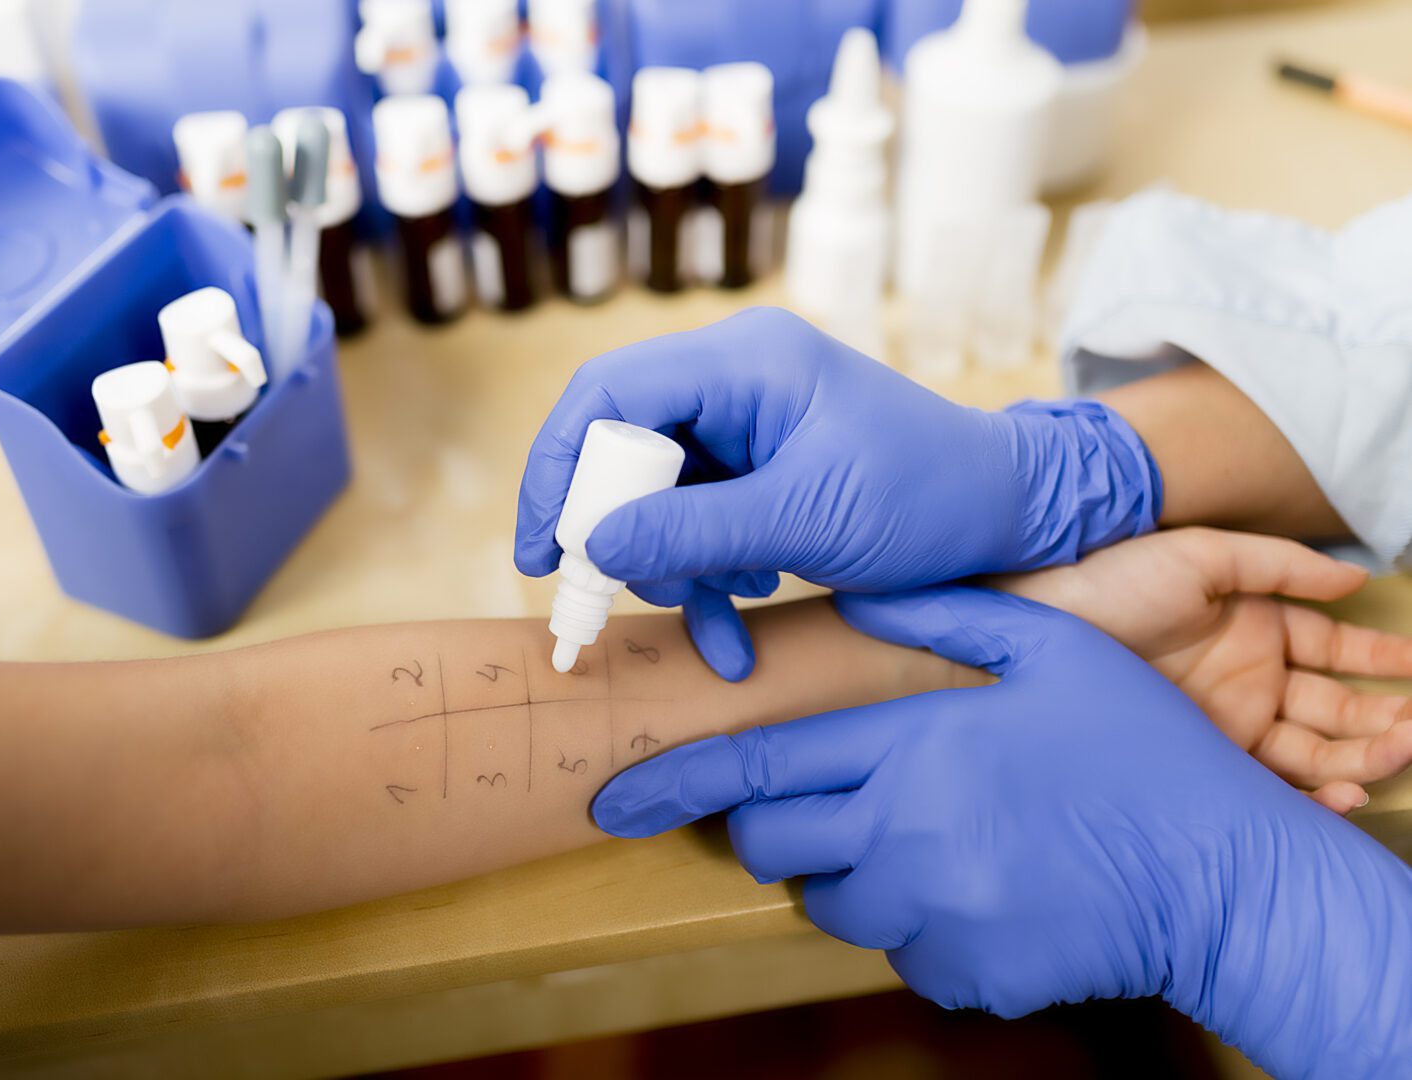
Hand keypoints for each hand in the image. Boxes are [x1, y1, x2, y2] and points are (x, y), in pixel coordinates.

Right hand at [516, 307, 1159, 680]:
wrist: (1009, 514)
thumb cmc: (927, 496)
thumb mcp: (807, 519)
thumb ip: (695, 530)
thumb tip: (595, 545)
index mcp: (744, 362)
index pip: (608, 394)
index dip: (558, 469)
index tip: (542, 551)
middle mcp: (733, 380)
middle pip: (621, 448)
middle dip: (616, 532)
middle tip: (604, 598)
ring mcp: (745, 425)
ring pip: (654, 495)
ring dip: (671, 566)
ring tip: (715, 615)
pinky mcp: (758, 469)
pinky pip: (697, 520)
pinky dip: (706, 574)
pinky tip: (740, 617)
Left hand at [593, 587, 1411, 1077]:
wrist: (1226, 874)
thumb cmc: (1139, 751)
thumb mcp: (1052, 651)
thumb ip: (941, 617)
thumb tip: (855, 602)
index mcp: (911, 747)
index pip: (757, 769)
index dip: (673, 786)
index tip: (612, 802)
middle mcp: (904, 835)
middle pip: (773, 847)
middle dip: (774, 829)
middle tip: (829, 807)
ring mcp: (934, 914)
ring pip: (831, 906)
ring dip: (854, 875)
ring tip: (938, 841)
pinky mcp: (967, 974)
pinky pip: (903, 956)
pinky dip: (922, 927)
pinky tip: (988, 889)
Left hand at [997, 528, 1411, 812]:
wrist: (1038, 626)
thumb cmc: (1110, 580)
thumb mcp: (1200, 557)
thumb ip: (1278, 565)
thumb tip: (1354, 577)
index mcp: (1255, 627)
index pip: (1336, 649)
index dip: (1383, 660)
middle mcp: (1248, 677)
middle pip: (1336, 706)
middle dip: (1385, 718)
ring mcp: (1225, 720)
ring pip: (1314, 748)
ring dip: (1362, 756)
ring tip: (1402, 752)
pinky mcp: (1200, 756)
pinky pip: (1267, 781)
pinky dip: (1310, 793)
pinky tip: (1346, 793)